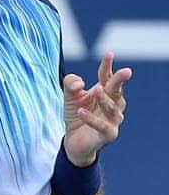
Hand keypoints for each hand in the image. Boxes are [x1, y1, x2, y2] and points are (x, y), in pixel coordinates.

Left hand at [62, 52, 131, 166]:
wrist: (74, 140)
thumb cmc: (75, 114)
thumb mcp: (69, 96)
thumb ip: (70, 84)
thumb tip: (79, 84)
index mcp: (105, 92)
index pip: (107, 77)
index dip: (108, 66)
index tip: (109, 54)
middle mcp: (113, 105)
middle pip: (116, 91)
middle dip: (120, 81)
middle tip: (125, 71)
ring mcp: (113, 120)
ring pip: (112, 108)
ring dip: (105, 99)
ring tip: (96, 90)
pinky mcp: (108, 135)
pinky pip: (101, 126)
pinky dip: (92, 119)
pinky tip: (81, 111)